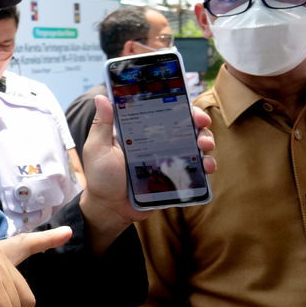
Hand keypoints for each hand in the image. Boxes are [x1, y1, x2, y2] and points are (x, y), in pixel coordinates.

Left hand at [80, 95, 215, 237]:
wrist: (110, 209)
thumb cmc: (100, 177)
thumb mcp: (98, 148)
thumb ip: (102, 124)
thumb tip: (102, 97)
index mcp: (140, 131)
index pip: (163, 112)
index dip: (177, 105)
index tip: (187, 102)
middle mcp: (157, 143)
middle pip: (184, 126)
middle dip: (198, 121)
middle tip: (202, 122)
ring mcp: (169, 160)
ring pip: (195, 145)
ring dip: (206, 140)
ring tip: (204, 146)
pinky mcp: (176, 177)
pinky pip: (196, 169)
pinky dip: (206, 165)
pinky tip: (207, 166)